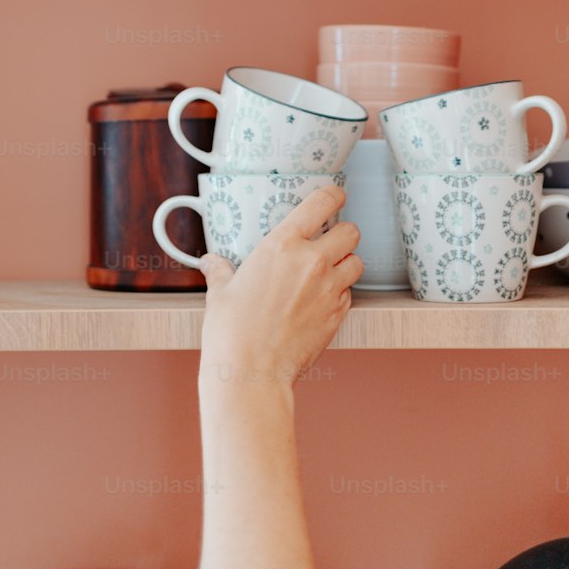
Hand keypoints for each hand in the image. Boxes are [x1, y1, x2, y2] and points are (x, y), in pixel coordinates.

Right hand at [197, 183, 362, 388]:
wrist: (251, 374)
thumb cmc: (231, 332)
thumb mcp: (220, 293)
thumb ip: (220, 271)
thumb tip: (210, 263)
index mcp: (282, 245)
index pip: (323, 202)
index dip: (334, 194)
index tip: (336, 195)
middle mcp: (312, 261)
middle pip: (350, 231)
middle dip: (343, 234)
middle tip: (330, 241)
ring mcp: (328, 288)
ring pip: (357, 262)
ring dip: (346, 263)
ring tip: (329, 272)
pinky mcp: (337, 315)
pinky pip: (350, 293)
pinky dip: (341, 293)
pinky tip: (322, 301)